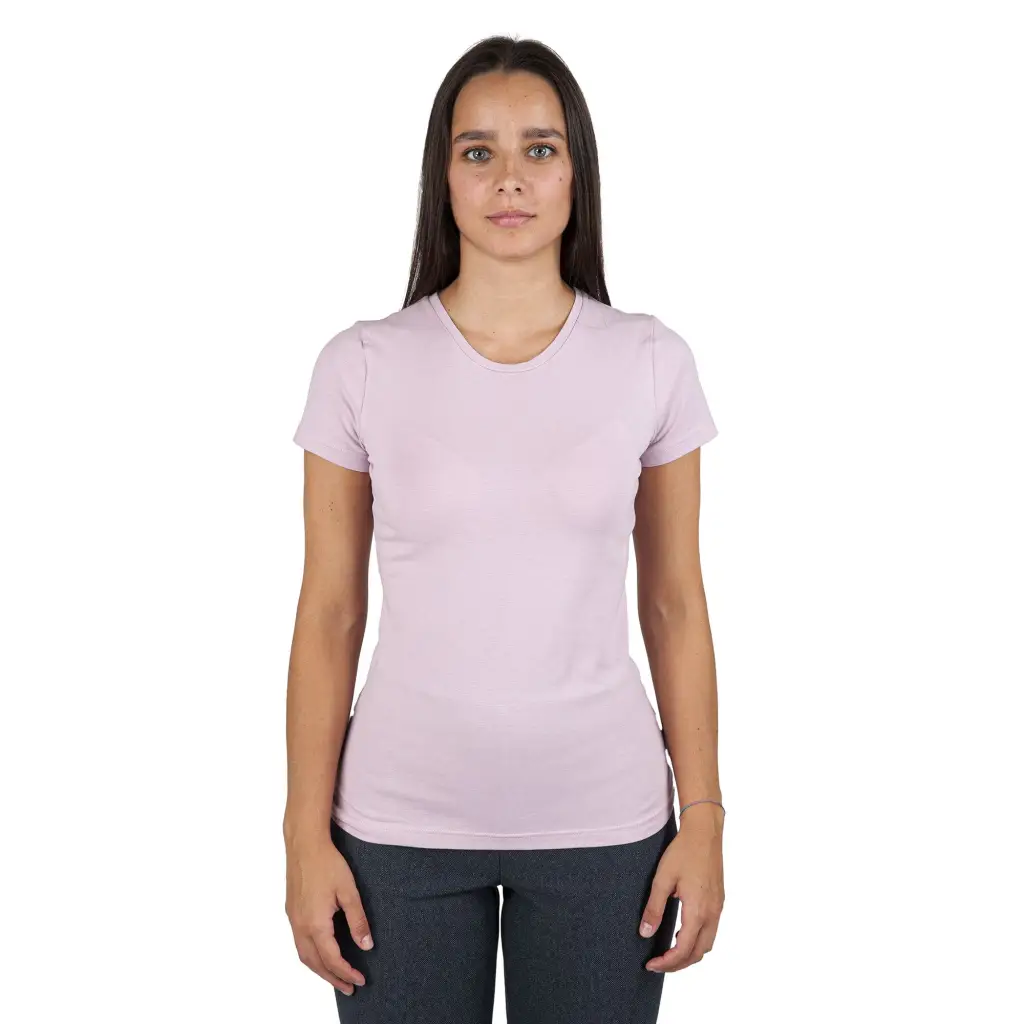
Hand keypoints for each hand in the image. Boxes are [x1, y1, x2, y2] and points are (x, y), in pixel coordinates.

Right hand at [285, 832, 373, 996]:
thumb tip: (367, 945)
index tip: (360, 980)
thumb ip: (358, 920)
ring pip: (304, 956)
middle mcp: (300, 926)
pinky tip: (321, 953)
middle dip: (332, 978)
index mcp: (315, 924)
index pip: (332, 959)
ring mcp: (293, 920)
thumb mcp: (348, 891)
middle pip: (315, 964)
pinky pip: (299, 943)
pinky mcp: (291, 912)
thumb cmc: (327, 864)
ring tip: (336, 977)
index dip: (347, 972)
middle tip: (349, 988)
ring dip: (320, 970)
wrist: (304, 844)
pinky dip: (311, 956)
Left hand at [639, 805, 724, 972]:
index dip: (667, 962)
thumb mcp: (662, 879)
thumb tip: (644, 933)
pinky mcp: (719, 901)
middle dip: (678, 964)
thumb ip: (654, 908)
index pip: (683, 950)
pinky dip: (697, 940)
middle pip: (698, 953)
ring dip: (689, 953)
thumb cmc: (683, 852)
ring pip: (707, 944)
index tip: (651, 964)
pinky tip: (681, 932)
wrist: (704, 833)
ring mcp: (718, 908)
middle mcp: (712, 913)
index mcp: (698, 911)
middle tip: (658, 964)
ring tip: (668, 952)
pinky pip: (711, 930)